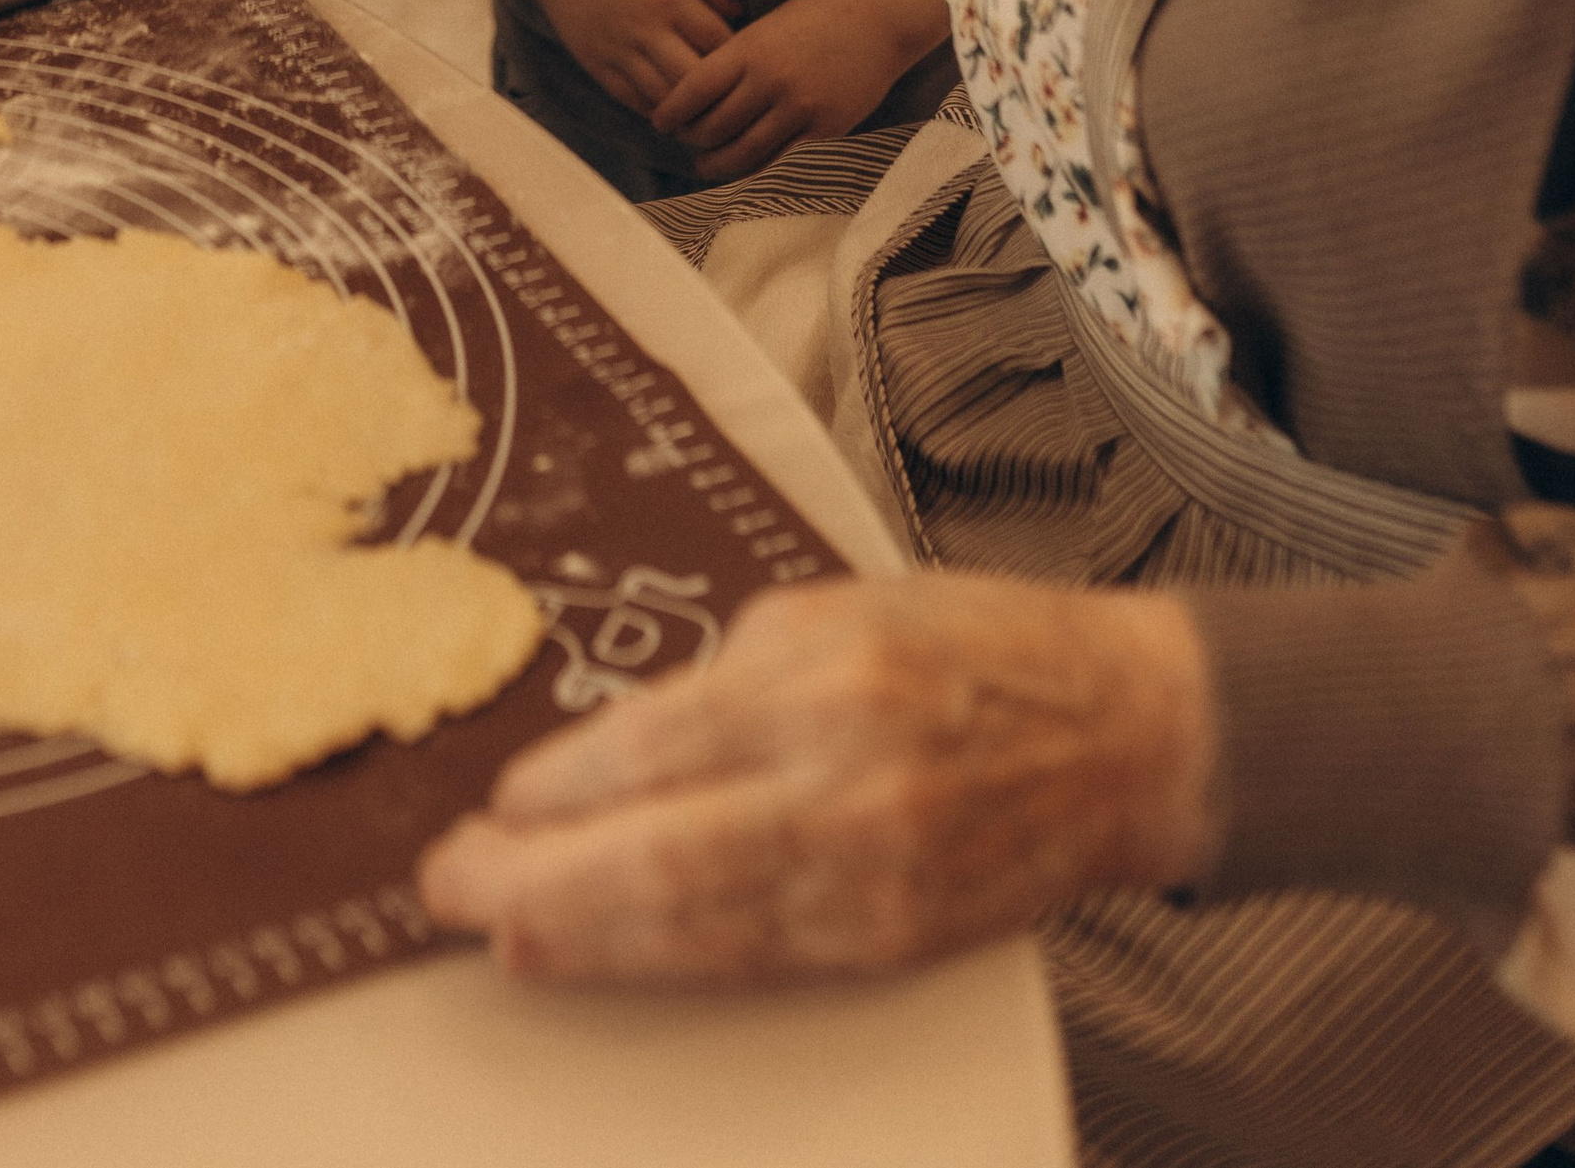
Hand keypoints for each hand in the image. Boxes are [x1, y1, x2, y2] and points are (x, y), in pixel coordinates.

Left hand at [419, 574, 1219, 982]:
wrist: (1125, 731)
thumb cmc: (971, 649)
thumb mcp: (834, 612)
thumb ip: (724, 678)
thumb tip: (608, 749)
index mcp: (821, 675)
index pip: (651, 746)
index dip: (554, 787)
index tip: (485, 805)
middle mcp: (844, 781)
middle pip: (657, 854)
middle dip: (536, 882)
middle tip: (449, 889)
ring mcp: (873, 876)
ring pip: (697, 928)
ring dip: (584, 938)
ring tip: (504, 932)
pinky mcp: (896, 943)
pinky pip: (759, 961)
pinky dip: (669, 963)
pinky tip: (610, 958)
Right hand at [522, 0, 738, 117]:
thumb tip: (739, 14)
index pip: (718, 43)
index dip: (738, 56)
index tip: (747, 60)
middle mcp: (645, 30)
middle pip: (694, 79)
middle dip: (717, 91)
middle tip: (732, 94)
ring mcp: (618, 51)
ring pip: (664, 99)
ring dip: (688, 108)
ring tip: (707, 110)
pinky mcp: (597, 65)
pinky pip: (633, 101)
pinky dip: (657, 110)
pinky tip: (673, 108)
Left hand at [653, 0, 948, 181]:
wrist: (877, 20)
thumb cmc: (817, 16)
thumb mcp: (766, 26)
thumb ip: (736, 58)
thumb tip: (696, 91)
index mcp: (750, 48)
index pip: (695, 89)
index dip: (671, 111)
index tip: (659, 122)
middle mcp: (771, 80)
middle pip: (714, 126)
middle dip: (691, 139)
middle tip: (682, 142)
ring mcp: (799, 107)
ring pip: (744, 150)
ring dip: (717, 162)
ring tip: (704, 164)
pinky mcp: (825, 128)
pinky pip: (780, 158)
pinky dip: (755, 167)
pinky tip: (743, 167)